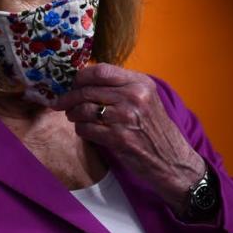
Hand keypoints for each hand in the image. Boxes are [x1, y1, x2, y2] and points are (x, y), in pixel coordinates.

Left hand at [53, 64, 205, 212]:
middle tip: (60, 102)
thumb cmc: (154, 128)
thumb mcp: (145, 98)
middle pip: (87, 91)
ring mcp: (126, 118)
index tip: (72, 83)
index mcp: (140, 83)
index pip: (100, 71)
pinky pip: (86, 129)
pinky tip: (85, 130)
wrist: (172, 161)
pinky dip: (81, 129)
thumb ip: (120, 86)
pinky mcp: (119, 139)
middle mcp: (134, 97)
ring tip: (74, 116)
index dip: (81, 77)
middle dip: (69, 97)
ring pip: (83, 109)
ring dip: (73, 114)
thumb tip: (84, 79)